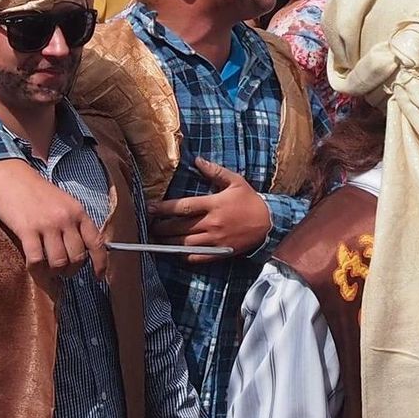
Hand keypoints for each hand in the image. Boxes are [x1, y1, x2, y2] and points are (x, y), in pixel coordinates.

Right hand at [0, 158, 106, 278]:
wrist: (10, 176)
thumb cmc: (37, 192)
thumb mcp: (63, 203)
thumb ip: (74, 224)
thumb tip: (82, 252)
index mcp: (78, 211)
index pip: (96, 242)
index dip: (100, 263)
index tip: (98, 276)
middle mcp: (66, 219)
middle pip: (77, 257)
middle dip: (71, 270)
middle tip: (63, 271)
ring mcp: (47, 224)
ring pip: (58, 262)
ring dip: (54, 272)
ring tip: (49, 270)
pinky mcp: (27, 230)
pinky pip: (37, 260)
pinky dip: (37, 270)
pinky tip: (35, 268)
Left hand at [148, 157, 269, 261]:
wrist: (270, 223)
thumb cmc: (250, 201)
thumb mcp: (235, 182)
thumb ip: (215, 171)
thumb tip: (197, 160)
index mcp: (214, 204)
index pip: (184, 207)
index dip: (165, 208)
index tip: (151, 208)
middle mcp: (212, 223)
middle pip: (180, 227)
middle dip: (161, 227)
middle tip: (149, 225)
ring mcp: (215, 240)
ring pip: (185, 243)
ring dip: (167, 242)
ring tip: (156, 238)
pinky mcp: (220, 252)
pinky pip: (197, 257)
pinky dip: (183, 256)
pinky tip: (173, 252)